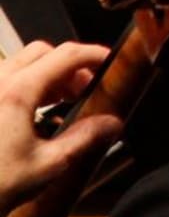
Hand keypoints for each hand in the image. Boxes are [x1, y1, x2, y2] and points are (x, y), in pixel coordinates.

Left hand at [0, 42, 121, 216]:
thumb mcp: (48, 164)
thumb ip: (84, 138)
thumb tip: (110, 123)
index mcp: (16, 93)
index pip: (66, 55)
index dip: (94, 54)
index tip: (108, 61)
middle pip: (42, 53)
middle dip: (70, 66)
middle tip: (86, 88)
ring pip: (20, 64)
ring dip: (46, 75)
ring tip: (61, 100)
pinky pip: (5, 80)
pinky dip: (26, 86)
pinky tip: (34, 111)